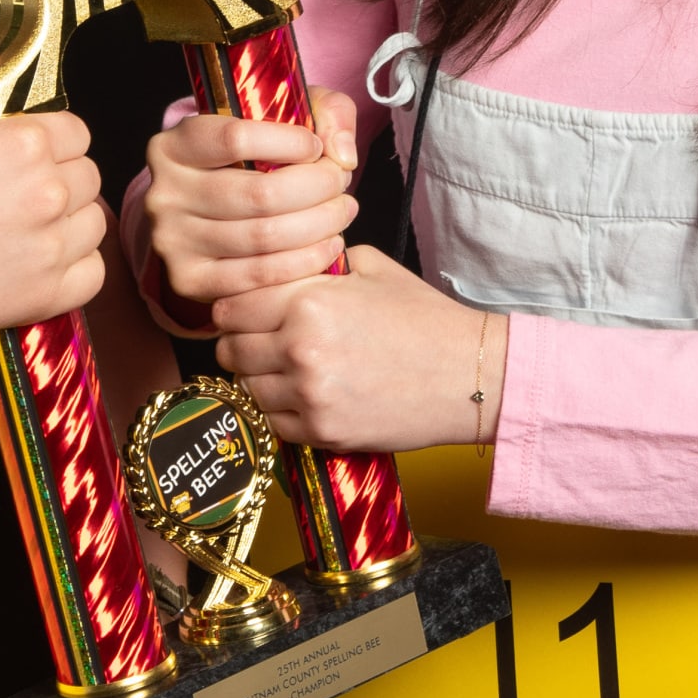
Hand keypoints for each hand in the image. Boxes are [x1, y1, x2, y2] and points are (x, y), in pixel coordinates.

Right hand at [0, 36, 104, 333]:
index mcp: (26, 144)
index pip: (75, 132)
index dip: (51, 138)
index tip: (20, 153)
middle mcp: (50, 194)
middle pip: (87, 175)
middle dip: (60, 176)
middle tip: (18, 190)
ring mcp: (51, 248)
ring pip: (93, 223)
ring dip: (72, 220)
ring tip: (32, 226)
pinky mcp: (45, 294)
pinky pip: (92, 275)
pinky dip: (76, 267)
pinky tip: (44, 260)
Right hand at [142, 86, 361, 302]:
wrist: (216, 214)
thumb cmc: (253, 160)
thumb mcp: (282, 117)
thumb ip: (324, 112)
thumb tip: (341, 153)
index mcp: (173, 145)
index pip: (236, 138)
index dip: (290, 142)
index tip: (317, 147)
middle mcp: (163, 193)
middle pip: (259, 193)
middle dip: (317, 188)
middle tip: (341, 184)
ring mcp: (171, 241)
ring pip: (264, 236)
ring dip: (319, 224)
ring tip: (342, 211)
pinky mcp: (188, 280)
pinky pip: (260, 274)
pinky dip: (306, 261)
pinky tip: (328, 245)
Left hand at [212, 244, 501, 453]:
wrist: (468, 377)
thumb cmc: (423, 319)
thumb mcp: (371, 269)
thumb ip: (317, 265)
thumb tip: (281, 266)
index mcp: (306, 302)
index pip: (230, 308)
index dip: (233, 309)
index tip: (243, 312)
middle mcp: (299, 350)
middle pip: (230, 351)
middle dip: (240, 344)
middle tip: (259, 342)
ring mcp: (309, 396)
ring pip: (247, 390)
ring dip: (258, 379)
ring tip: (284, 370)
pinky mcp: (323, 431)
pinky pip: (273, 423)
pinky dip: (280, 411)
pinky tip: (303, 396)